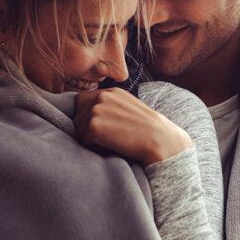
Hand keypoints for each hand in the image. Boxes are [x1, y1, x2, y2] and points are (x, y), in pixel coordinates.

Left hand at [74, 88, 193, 166]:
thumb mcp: (130, 109)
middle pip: (78, 117)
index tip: (103, 128)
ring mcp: (96, 110)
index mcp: (111, 92)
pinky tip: (113, 146)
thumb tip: (88, 116)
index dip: (88, 116)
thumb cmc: (149, 131)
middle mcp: (102, 97)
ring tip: (114, 141)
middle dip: (88, 129)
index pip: (82, 101)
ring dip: (91, 140)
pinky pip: (83, 141)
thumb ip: (111, 107)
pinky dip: (94, 148)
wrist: (162, 141)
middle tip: (111, 137)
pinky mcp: (93, 127)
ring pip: (79, 130)